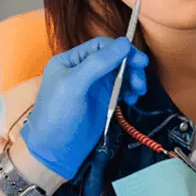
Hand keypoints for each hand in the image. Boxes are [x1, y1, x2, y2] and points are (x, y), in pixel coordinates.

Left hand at [20, 37, 148, 179]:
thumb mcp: (74, 85)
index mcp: (70, 60)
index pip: (100, 45)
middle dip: (130, 66)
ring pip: (120, 73)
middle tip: (141, 80)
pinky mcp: (102, 102)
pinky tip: (131, 99)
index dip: (121, 49)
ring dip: (133, 78)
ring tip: (138, 91)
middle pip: (114, 58)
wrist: (54, 152)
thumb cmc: (58, 115)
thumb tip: (124, 43)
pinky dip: (129, 91)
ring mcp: (93, 86)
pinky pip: (121, 89)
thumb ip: (98, 63)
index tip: (138, 61)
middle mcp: (82, 69)